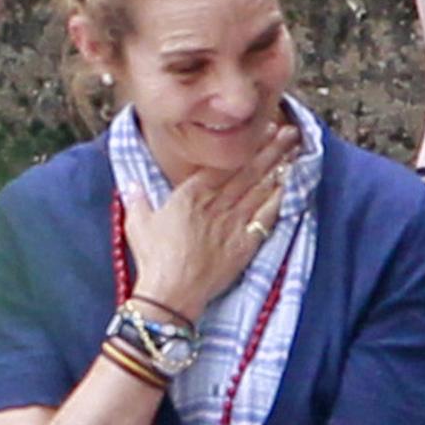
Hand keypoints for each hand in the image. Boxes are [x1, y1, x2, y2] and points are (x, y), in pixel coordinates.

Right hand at [124, 120, 301, 319]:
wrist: (172, 291)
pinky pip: (266, 217)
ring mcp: (233, 223)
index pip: (224, 164)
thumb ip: (137, 200)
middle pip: (248, 172)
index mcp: (191, 194)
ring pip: (260, 189)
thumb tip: (130, 184)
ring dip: (278, 169)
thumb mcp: (138, 224)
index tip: (261, 132)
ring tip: (293, 151)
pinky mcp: (245, 244)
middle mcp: (216, 204)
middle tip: (288, 132)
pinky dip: (279, 200)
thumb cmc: (154, 259)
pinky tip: (290, 186)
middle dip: (270, 150)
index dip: (246, 147)